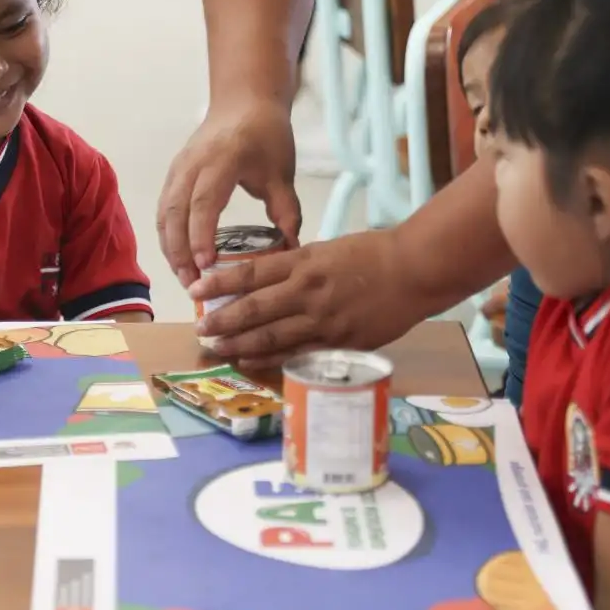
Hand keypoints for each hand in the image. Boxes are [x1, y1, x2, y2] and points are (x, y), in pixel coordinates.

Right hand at [156, 96, 300, 286]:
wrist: (244, 101)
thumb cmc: (265, 135)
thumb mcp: (281, 172)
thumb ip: (287, 210)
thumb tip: (292, 248)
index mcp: (222, 160)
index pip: (204, 202)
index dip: (201, 235)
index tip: (206, 264)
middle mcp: (193, 164)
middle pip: (175, 211)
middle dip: (179, 250)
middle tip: (192, 282)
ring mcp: (178, 167)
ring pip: (163, 212)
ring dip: (170, 247)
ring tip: (183, 276)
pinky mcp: (173, 173)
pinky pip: (162, 208)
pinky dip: (167, 235)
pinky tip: (178, 257)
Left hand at [190, 228, 428, 371]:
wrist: (415, 271)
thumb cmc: (372, 254)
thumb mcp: (327, 249)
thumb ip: (296, 265)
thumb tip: (264, 280)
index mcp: (304, 262)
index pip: (251, 273)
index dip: (220, 284)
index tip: (195, 291)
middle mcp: (308, 291)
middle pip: (255, 309)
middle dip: (222, 321)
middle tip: (200, 330)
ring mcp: (324, 320)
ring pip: (272, 336)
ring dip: (240, 344)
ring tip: (217, 347)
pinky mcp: (340, 342)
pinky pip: (298, 353)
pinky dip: (270, 358)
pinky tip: (250, 360)